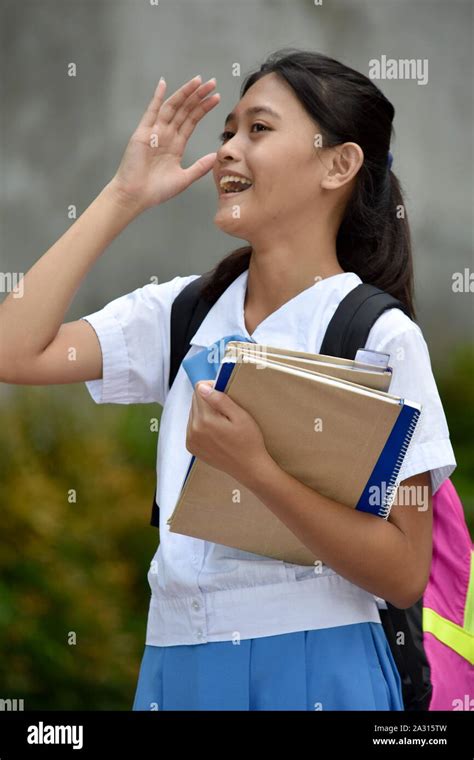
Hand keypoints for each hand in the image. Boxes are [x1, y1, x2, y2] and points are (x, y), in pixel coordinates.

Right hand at [109, 75, 219, 211]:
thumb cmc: (156, 190)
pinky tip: (163, 84)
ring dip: (185, 93)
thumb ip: (199, 167)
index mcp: (176, 144)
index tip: (217, 97)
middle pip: (185, 110)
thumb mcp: (184, 179)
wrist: (136, 196)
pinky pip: (151, 112)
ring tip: (198, 82)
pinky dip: (157, 97)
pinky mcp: (143, 133)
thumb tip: (215, 156)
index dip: (204, 108)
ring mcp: (154, 132)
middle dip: (199, 96)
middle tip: (212, 83)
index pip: (192, 120)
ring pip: (172, 107)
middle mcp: (166, 135)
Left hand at [185, 380, 270, 488]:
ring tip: (222, 423)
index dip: (212, 387)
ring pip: (193, 413)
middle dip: (208, 400)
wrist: (249, 468)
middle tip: (227, 411)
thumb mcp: (240, 416)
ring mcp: (191, 439)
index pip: (199, 389)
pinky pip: (192, 426)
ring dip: (204, 412)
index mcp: (205, 420)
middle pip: (195, 401)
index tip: (225, 394)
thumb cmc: (249, 441)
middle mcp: (193, 429)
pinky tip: (216, 432)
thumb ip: (220, 400)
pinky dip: (202, 425)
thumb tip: (201, 387)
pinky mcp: (192, 447)